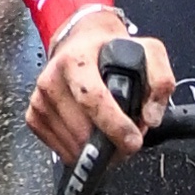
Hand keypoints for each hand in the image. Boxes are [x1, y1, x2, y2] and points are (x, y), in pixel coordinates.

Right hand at [26, 6, 166, 159]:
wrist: (80, 44)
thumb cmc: (113, 52)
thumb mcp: (148, 52)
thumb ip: (161, 80)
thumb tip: (151, 117)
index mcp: (76, 60)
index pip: (92, 99)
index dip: (114, 125)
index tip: (133, 141)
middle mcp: (52, 79)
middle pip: (82, 129)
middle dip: (111, 143)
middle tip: (128, 140)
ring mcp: (40, 100)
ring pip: (71, 144)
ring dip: (96, 150)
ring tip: (111, 133)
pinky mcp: (33, 116)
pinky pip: (59, 149)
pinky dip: (79, 150)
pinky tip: (91, 135)